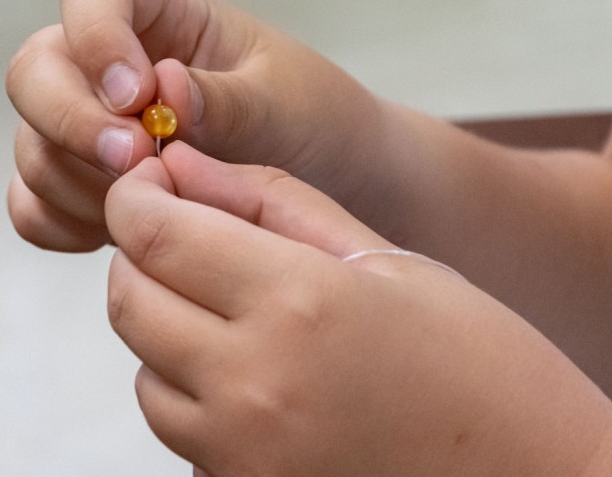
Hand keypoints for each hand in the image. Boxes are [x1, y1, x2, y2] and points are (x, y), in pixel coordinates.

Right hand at [6, 0, 376, 251]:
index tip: (137, 94)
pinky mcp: (82, 185)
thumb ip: (227, 101)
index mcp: (163, 14)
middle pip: (36, 70)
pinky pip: (31, 202)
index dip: (96, 36)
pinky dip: (59, 221)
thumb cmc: (314, 123)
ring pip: (31, 142)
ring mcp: (88, 126)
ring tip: (152, 207)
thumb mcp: (287, 105)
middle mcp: (109, 64)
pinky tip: (120, 237)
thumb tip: (164, 86)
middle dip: (71, 121)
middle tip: (135, 164)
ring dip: (74, 181)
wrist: (330, 187)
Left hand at [105, 143, 611, 475]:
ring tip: (238, 313)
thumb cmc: (483, 361)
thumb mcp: (387, 256)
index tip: (149, 181)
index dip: (135, 196)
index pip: (151, 233)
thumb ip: (270, 201)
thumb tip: (182, 164)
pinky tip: (258, 376)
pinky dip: (193, 392)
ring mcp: (242, 455)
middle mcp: (253, 385)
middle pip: (128, 300)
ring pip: (143, 370)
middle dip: (143, 255)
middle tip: (190, 236)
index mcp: (298, 302)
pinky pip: (179, 430)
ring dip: (165, 329)